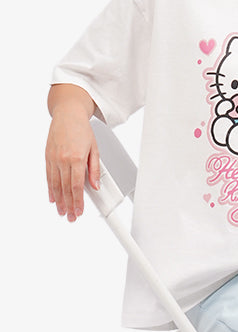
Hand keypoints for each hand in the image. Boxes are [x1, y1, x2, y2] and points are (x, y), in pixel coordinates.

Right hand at [46, 106, 99, 221]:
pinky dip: (50, 189)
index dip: (78, 201)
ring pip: (55, 185)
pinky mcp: (48, 157)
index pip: (77, 186)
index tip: (79, 211)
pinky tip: (52, 198)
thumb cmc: (83, 130)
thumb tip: (96, 186)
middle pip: (66, 188)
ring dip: (58, 200)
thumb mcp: (95, 149)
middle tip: (70, 217)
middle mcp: (63, 159)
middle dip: (68, 205)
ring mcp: (54, 158)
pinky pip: (48, 176)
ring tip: (61, 211)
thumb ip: (95, 169)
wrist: (68, 115)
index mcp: (77, 158)